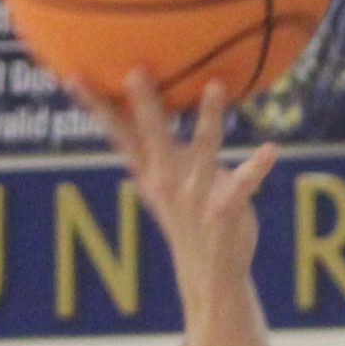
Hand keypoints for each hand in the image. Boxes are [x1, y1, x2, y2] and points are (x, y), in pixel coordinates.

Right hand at [83, 77, 275, 299]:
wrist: (208, 274)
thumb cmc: (186, 215)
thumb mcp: (163, 181)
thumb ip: (157, 145)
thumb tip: (155, 105)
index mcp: (150, 170)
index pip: (118, 132)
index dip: (97, 105)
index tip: (74, 76)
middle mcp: (167, 180)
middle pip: (151, 135)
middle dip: (144, 104)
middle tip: (135, 71)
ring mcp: (195, 196)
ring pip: (203, 148)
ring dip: (208, 118)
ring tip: (215, 85)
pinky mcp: (224, 210)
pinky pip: (243, 183)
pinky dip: (256, 166)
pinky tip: (271, 149)